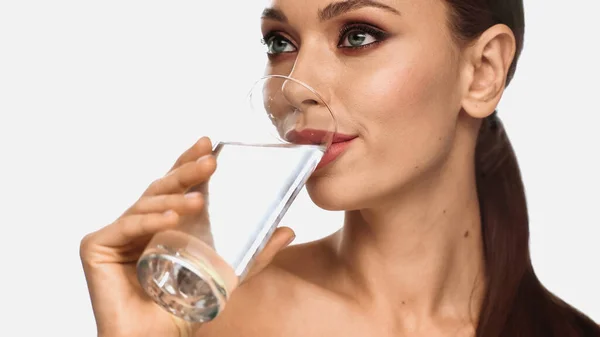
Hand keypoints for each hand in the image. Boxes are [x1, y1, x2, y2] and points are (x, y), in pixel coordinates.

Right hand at [80, 137, 294, 336]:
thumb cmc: (182, 308)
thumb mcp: (226, 274)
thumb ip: (255, 253)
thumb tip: (289, 230)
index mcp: (162, 223)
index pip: (176, 186)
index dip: (189, 163)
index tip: (209, 143)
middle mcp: (138, 223)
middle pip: (162, 188)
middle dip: (186, 172)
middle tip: (210, 160)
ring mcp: (117, 233)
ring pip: (145, 202)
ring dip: (173, 197)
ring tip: (198, 199)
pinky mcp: (97, 246)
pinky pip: (127, 226)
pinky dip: (149, 219)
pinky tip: (171, 217)